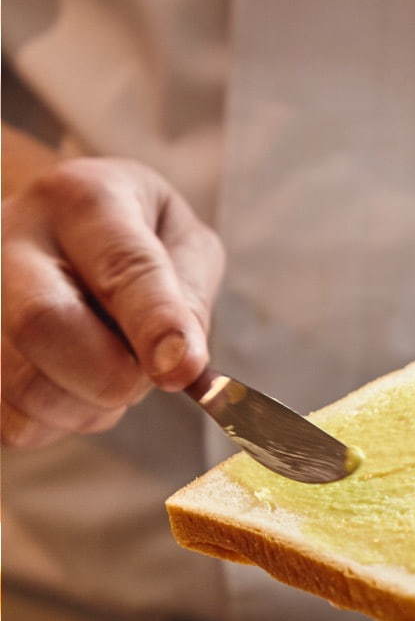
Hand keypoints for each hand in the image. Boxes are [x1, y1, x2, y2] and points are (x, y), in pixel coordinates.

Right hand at [2, 158, 224, 448]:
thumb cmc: (139, 236)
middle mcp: (13, 236)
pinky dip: (58, 422)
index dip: (154, 323)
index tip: (179, 369)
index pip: (121, 266)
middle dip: (110, 376)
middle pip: (41, 324)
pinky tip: (76, 386)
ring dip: (90, 405)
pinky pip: (10, 420)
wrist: (63, 229)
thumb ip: (189, 299)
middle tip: (148, 376)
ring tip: (114, 370)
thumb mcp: (184, 244)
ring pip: (24, 384)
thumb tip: (180, 367)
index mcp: (83, 198)